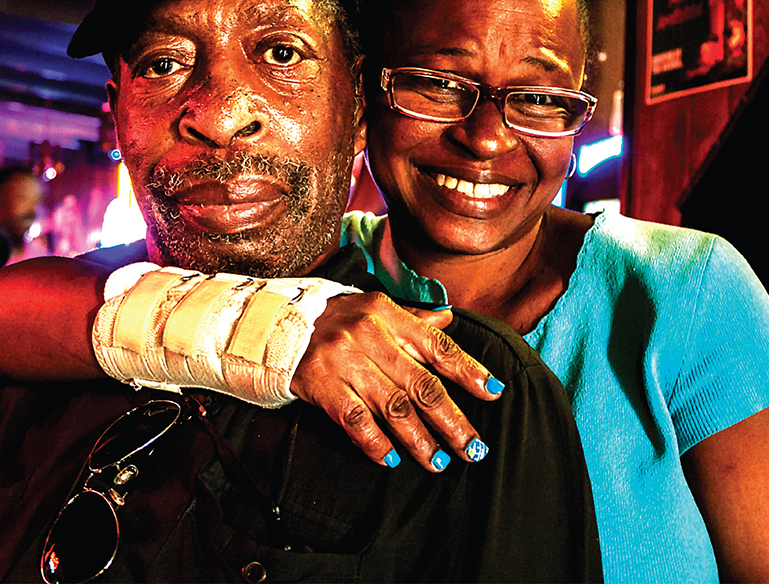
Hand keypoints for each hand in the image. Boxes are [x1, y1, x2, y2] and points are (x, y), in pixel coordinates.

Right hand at [289, 291, 502, 471]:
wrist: (275, 323)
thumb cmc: (334, 318)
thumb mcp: (373, 307)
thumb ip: (412, 319)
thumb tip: (450, 319)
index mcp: (387, 313)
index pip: (436, 345)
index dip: (468, 370)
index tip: (493, 392)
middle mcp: (368, 335)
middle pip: (421, 385)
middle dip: (451, 420)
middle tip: (473, 447)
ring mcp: (344, 361)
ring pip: (392, 408)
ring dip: (419, 440)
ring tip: (438, 461)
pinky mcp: (321, 385)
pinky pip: (356, 421)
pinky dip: (376, 443)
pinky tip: (392, 459)